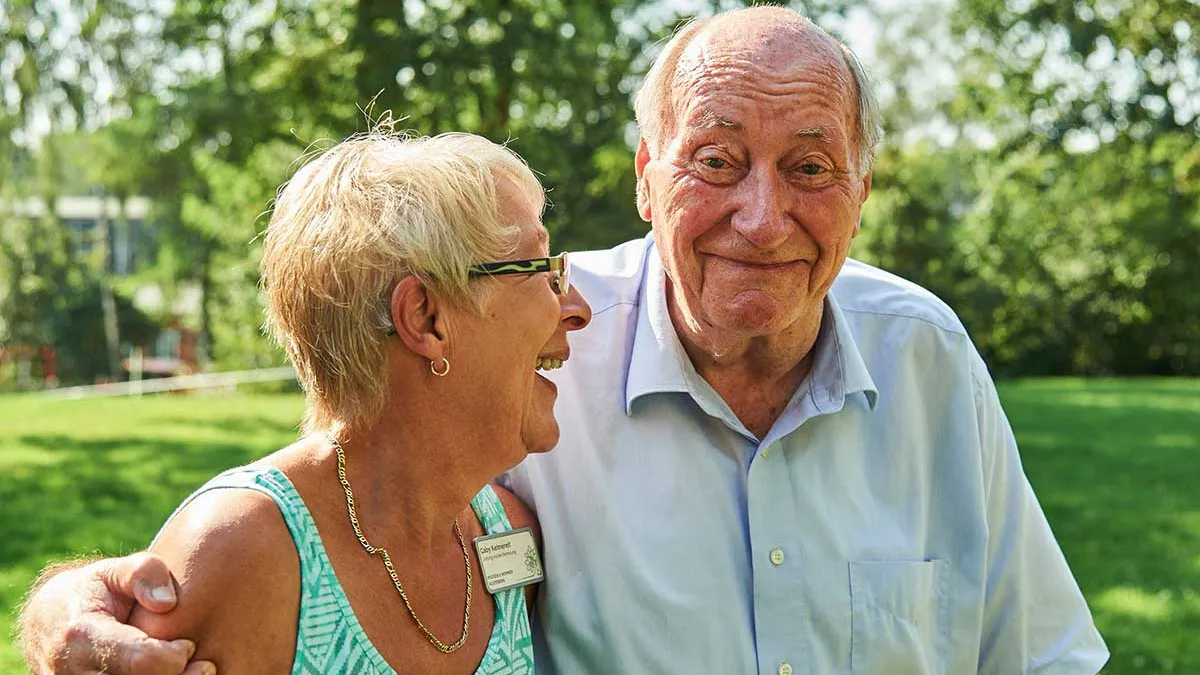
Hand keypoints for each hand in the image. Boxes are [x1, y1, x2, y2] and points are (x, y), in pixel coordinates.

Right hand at [19, 552, 215, 674]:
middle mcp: (73, 671)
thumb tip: (168, 603)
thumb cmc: (93, 591)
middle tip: (203, 665)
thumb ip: (142, 574)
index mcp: (82, 634)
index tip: (189, 643)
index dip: (173, 656)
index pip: (138, 660)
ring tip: (193, 672)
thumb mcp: (114, 570)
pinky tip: (172, 674)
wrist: (49, 621)